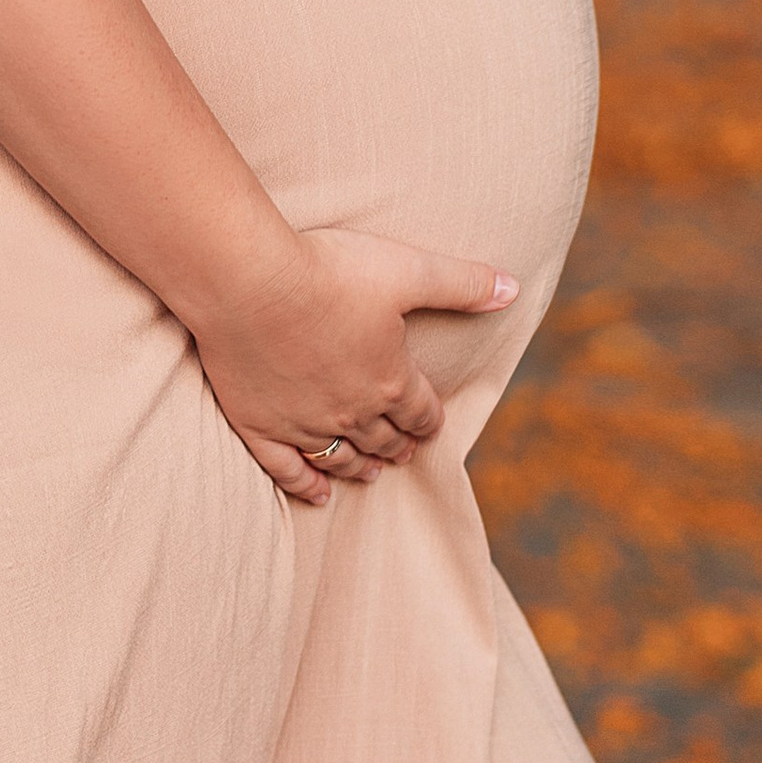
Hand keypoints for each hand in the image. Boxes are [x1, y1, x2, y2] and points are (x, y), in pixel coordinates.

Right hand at [189, 226, 519, 505]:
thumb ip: (462, 284)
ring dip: (360, 466)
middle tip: (404, 450)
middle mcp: (351, 411)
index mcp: (390, 379)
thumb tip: (514, 290)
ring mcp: (304, 423)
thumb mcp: (407, 269)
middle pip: (384, 439)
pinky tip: (318, 493)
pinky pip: (287, 468)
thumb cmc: (328, 270)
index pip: (421, 411)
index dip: (429, 418)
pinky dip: (305, 484)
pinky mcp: (259, 425)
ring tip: (370, 472)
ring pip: (340, 457)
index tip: (430, 423)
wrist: (247, 281)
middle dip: (398, 444)